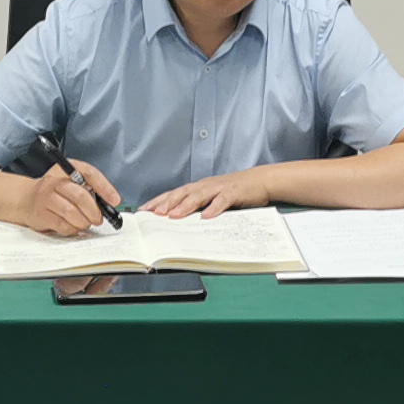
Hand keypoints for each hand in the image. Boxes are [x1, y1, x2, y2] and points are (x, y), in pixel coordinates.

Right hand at [23, 159, 122, 236]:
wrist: (25, 198)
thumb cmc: (54, 191)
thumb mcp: (70, 181)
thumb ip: (87, 188)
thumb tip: (109, 203)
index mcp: (66, 168)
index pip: (89, 173)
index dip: (105, 187)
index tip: (115, 200)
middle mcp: (55, 180)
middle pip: (80, 196)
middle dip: (94, 211)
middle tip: (98, 218)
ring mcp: (46, 197)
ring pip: (71, 212)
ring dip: (84, 222)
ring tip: (85, 223)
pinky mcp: (41, 213)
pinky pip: (62, 225)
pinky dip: (72, 229)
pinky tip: (73, 226)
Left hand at [142, 167, 272, 220]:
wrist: (258, 181)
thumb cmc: (233, 192)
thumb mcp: (211, 199)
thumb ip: (197, 208)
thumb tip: (176, 222)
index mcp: (197, 188)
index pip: (174, 194)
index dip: (158, 201)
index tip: (144, 211)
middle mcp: (205, 186)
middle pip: (182, 193)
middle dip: (167, 203)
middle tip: (155, 214)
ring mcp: (218, 188)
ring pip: (199, 196)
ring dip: (185, 206)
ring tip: (174, 215)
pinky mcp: (233, 192)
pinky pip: (222, 200)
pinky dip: (214, 208)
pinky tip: (207, 216)